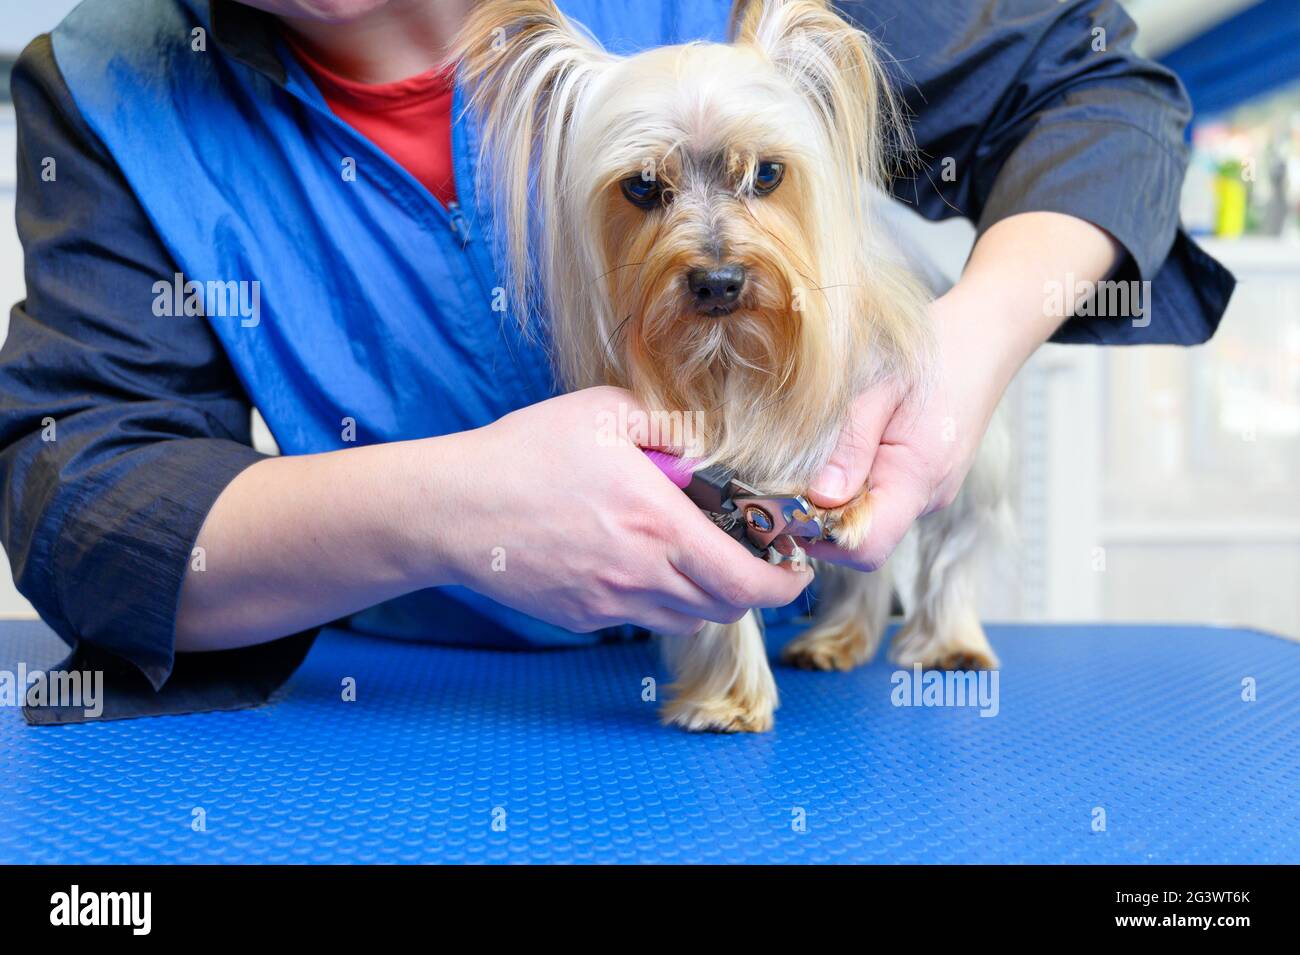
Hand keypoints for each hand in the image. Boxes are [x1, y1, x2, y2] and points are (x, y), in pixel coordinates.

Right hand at [442, 386, 812, 634]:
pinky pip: (639, 618)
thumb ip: (674, 425)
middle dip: (750, 587)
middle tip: (751, 556)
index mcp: (659, 526)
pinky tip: (636, 560)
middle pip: (724, 608)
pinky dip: (656, 598)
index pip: (747, 582)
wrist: (454, 508)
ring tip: (694, 557)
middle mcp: (641, 576)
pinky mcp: (582, 617)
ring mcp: (610, 604)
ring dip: (704, 595)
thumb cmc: (529, 451)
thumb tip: (718, 442)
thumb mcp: (608, 413)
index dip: (783, 583)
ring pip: (685, 619)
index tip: (794, 565)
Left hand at [801, 211, 1121, 570]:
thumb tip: (820, 496)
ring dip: (836, 500)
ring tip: (819, 455)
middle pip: (862, 539)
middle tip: (788, 477)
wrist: (985, 336)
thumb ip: (850, 444)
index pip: (866, 545)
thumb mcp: (880, 388)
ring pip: (870, 520)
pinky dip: (854, 486)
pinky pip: (882, 499)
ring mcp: (929, 492)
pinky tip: (845, 450)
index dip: (820, 535)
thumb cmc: (935, 353)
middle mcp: (928, 496)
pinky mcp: (924, 481)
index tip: (787, 504)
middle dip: (819, 519)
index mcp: (918, 477)